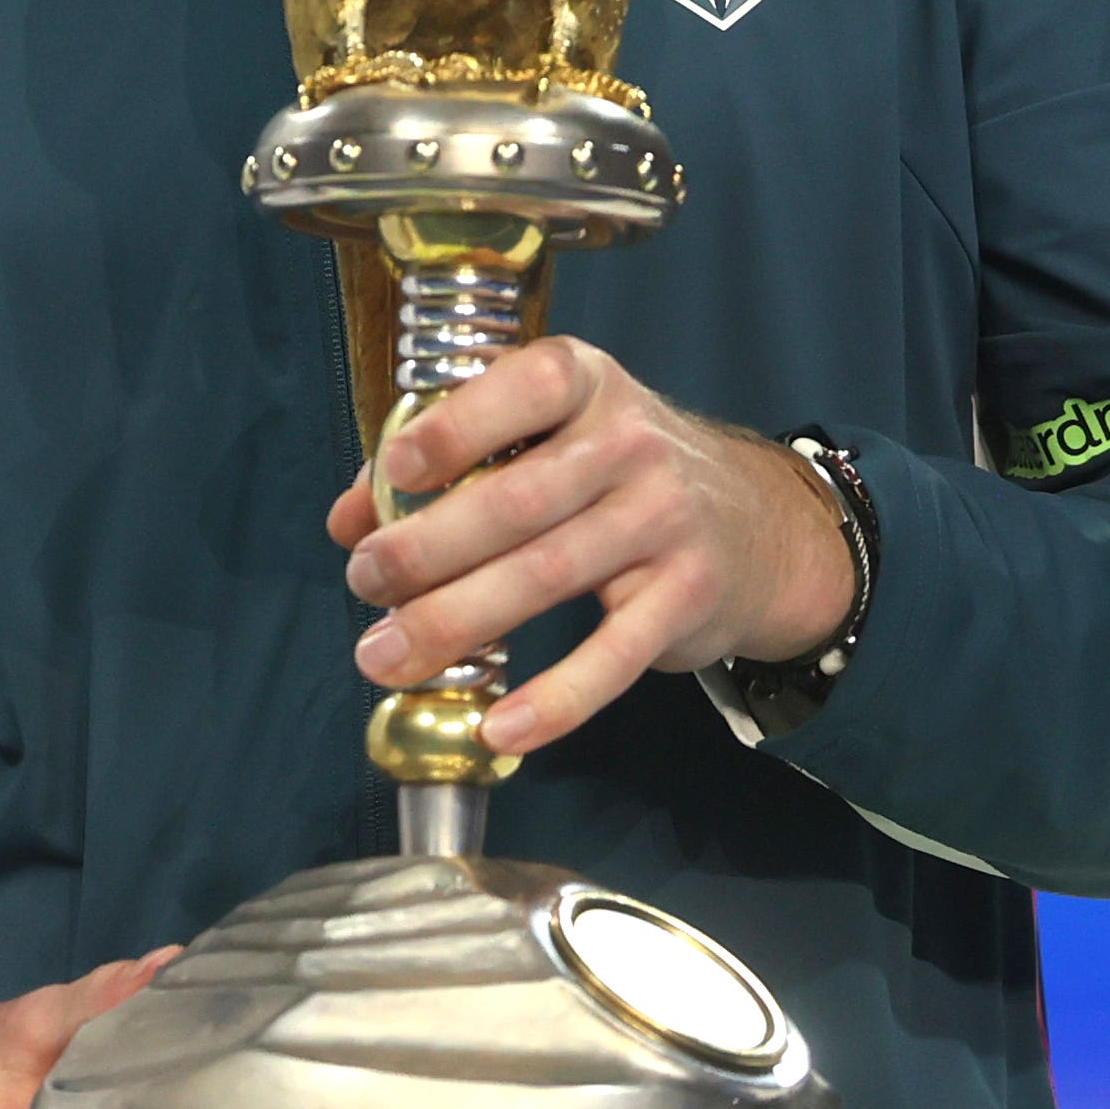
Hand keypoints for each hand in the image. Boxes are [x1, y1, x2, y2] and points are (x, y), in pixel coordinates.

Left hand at [333, 340, 852, 755]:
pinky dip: (554, 699)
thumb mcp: (544, 437)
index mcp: (585, 383)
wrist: (759, 524)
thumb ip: (446, 463)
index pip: (523, 389)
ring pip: (547, 577)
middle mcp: (630, 443)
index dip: (456, 428)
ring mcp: (665, 521)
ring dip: (456, 621)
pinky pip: (612, 657)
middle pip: (516, 500)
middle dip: (427, 548)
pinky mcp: (686, 597)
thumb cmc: (613, 473)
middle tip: (365, 582)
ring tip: (386, 655)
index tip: (396, 469)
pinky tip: (497, 725)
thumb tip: (350, 518)